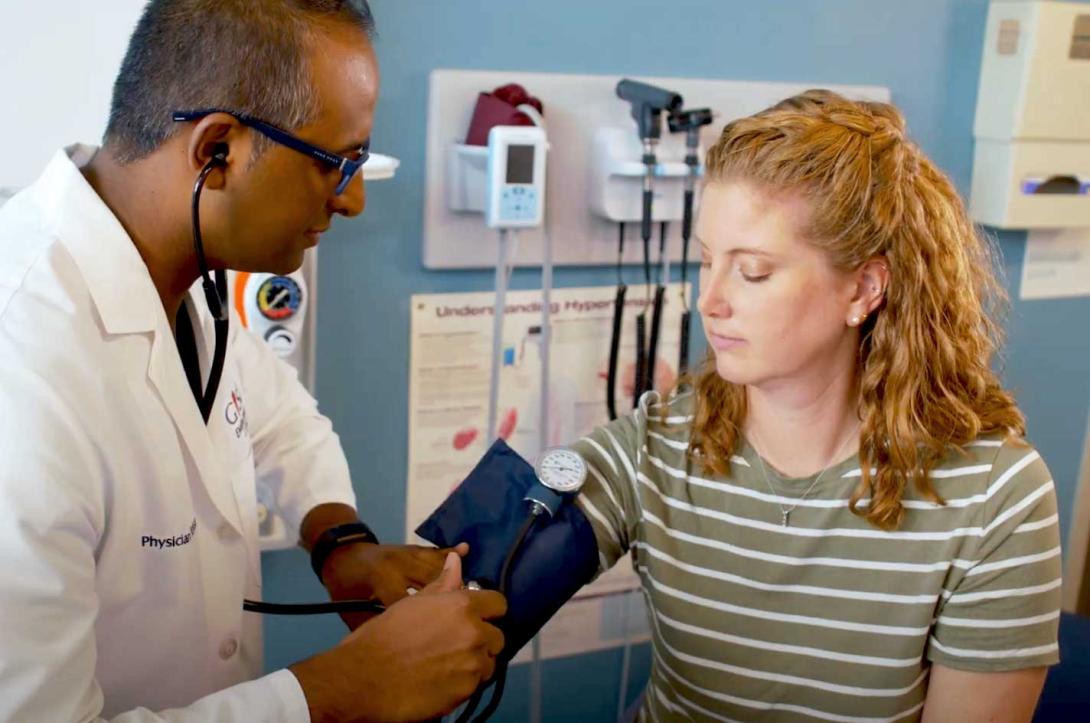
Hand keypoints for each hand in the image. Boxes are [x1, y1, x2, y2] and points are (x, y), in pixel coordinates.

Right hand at [290, 552, 506, 722]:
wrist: (364, 678)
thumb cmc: (383, 636)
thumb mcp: (411, 603)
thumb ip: (442, 585)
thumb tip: (457, 559)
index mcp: (462, 606)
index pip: (499, 604)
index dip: (487, 611)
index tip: (475, 619)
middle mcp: (474, 632)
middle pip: (497, 636)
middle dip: (481, 640)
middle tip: (455, 646)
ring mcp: (473, 664)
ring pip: (488, 663)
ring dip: (474, 663)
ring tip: (447, 666)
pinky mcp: (467, 691)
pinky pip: (475, 685)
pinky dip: (464, 684)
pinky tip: (442, 682)